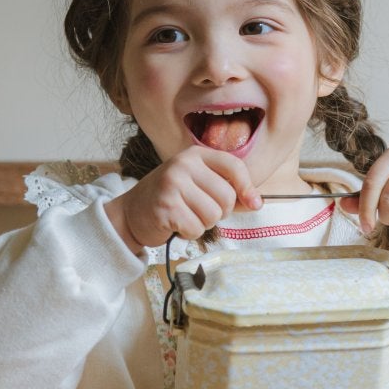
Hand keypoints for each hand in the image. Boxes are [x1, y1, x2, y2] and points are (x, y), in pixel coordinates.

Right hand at [105, 146, 260, 251]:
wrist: (132, 213)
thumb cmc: (171, 200)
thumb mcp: (199, 186)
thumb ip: (228, 191)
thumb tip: (257, 202)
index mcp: (195, 155)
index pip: (234, 166)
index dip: (247, 187)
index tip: (253, 203)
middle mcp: (183, 164)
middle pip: (226, 196)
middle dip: (220, 212)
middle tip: (200, 211)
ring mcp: (172, 184)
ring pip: (213, 215)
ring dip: (204, 224)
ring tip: (187, 217)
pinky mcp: (165, 206)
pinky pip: (196, 228)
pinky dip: (190, 233)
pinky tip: (176, 224)